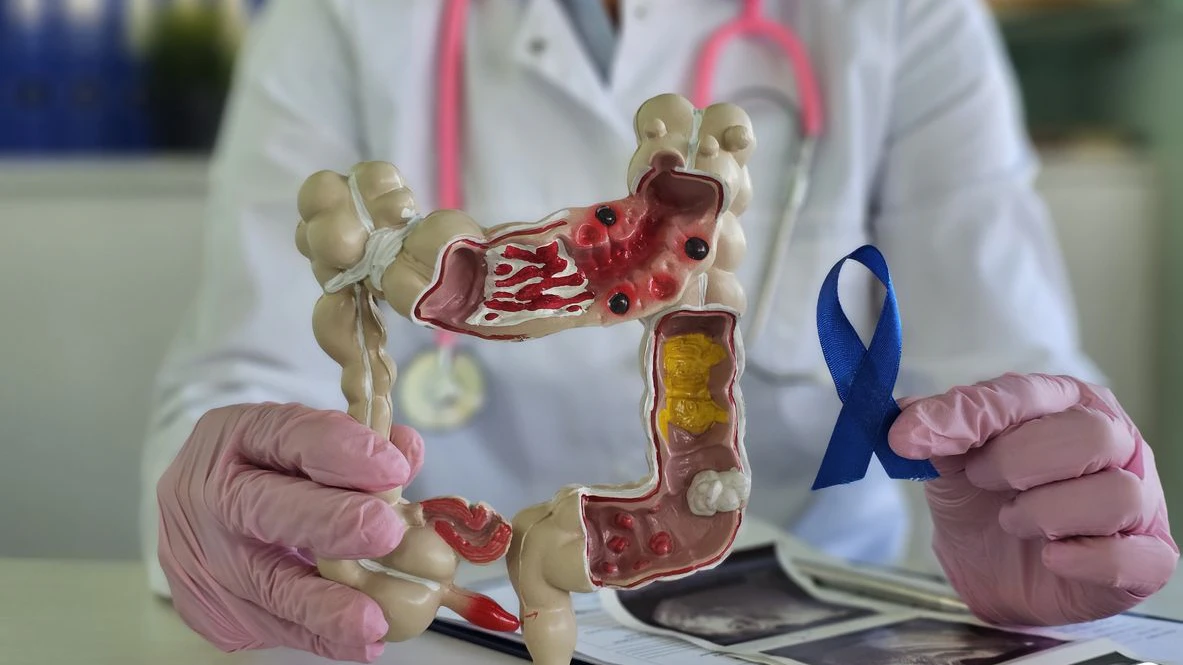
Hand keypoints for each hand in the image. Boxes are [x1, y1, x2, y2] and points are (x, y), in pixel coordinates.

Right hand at [156, 402, 423, 661]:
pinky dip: (319, 636)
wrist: (196, 515)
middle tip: (384, 532)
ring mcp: (204, 555)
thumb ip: (357, 445)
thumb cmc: (267, 471)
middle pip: (263, 508)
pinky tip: (362, 641)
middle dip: (328, 521)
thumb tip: (406, 452)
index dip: (339, 449)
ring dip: (324, 605)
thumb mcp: (303, 440)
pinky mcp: (208, 606)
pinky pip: (268, 626)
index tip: (392, 467)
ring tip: (374, 619)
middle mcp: (211, 493)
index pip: (285, 434)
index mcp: (238, 436)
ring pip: (264, 583)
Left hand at [889, 373, 1177, 625]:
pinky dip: (1083, 559)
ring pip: (1114, 494)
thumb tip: (907, 417)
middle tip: (983, 481)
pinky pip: (1133, 557)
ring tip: (1015, 521)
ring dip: (1045, 514)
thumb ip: (937, 433)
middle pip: (1089, 435)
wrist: (988, 572)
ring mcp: (1138, 500)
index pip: (1026, 393)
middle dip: (1017, 463)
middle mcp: (1114, 443)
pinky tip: (1051, 557)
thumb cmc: (983, 502)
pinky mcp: (1147, 557)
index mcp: (1066, 404)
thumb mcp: (950, 461)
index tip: (909, 437)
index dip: (967, 415)